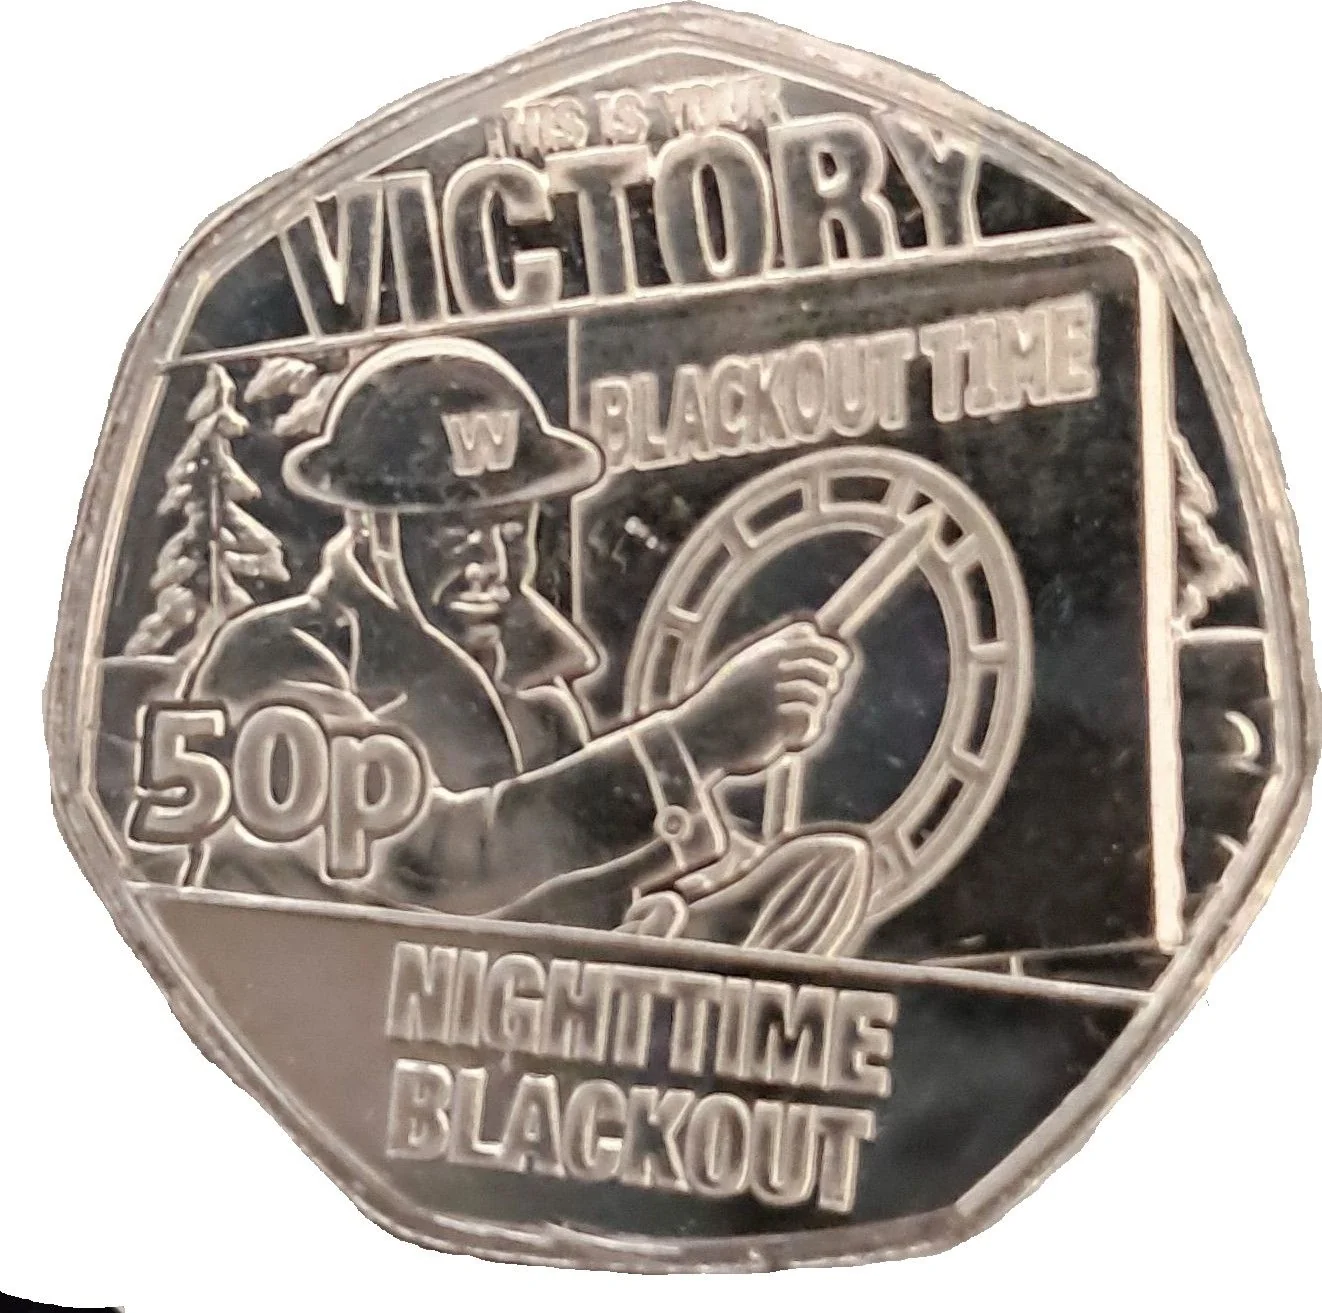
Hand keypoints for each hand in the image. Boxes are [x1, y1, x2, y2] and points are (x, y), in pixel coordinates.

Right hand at [674, 620, 851, 779]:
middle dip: (831, 677)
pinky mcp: (775, 718)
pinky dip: (808, 728)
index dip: (830, 651)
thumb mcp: (745, 665)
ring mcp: (773, 692)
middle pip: (821, 664)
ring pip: (817, 692)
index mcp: (764, 652)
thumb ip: (777, 647)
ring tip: (808, 714)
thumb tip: (812, 629)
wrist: (699, 732)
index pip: (811, 639)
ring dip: (817, 705)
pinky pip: (809, 718)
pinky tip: (796, 735)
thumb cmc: (725, 701)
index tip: (838, 663)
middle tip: (830, 688)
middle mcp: (771, 667)